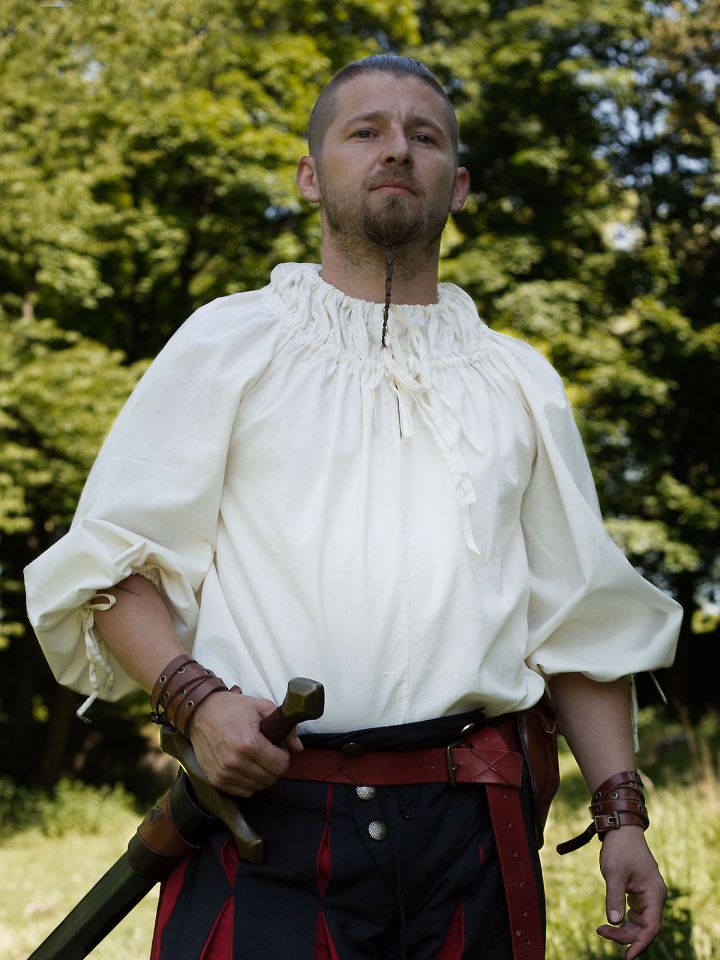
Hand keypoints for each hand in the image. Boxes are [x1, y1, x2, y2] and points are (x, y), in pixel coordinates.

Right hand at [187, 690, 303, 796]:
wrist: (200, 713)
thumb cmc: (232, 708)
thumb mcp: (262, 708)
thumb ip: (285, 727)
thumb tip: (298, 748)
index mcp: (248, 744)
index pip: (280, 765)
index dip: (284, 756)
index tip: (278, 747)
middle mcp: (235, 762)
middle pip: (270, 778)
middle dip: (274, 766)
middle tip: (268, 752)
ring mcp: (224, 773)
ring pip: (258, 787)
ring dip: (262, 775)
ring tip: (256, 758)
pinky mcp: (216, 780)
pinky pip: (243, 792)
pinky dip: (249, 783)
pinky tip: (246, 767)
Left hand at [596, 826, 667, 958]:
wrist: (620, 829)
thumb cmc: (620, 848)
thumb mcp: (614, 873)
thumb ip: (614, 897)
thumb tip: (613, 921)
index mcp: (654, 893)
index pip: (651, 927)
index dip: (640, 943)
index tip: (627, 956)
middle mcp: (654, 896)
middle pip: (644, 927)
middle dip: (625, 935)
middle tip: (602, 932)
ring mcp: (647, 895)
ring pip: (639, 922)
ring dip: (623, 929)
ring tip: (602, 929)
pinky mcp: (639, 892)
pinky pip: (634, 914)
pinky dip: (623, 920)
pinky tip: (610, 922)